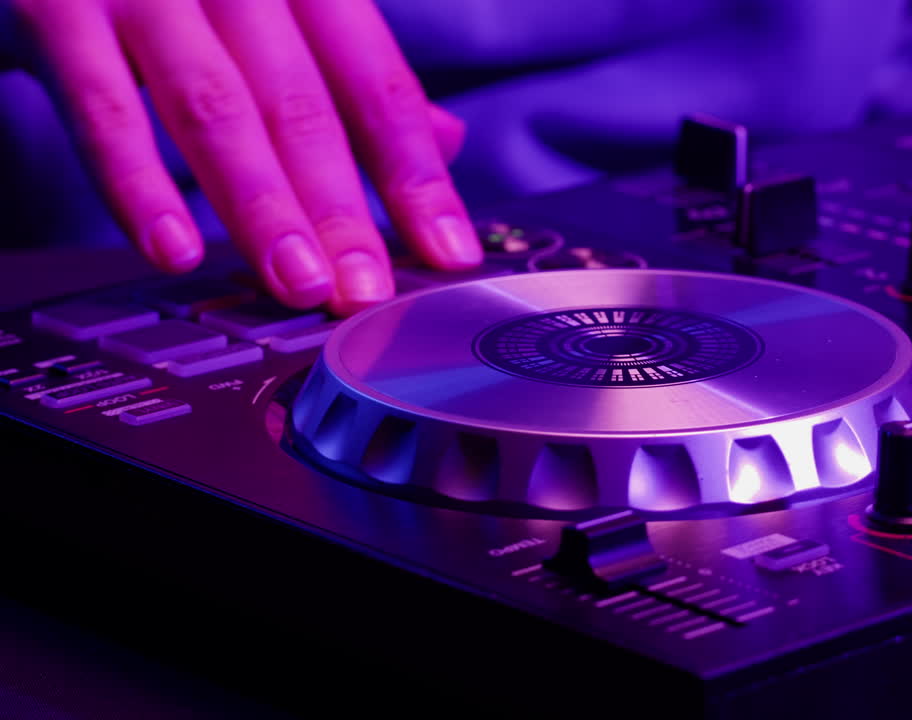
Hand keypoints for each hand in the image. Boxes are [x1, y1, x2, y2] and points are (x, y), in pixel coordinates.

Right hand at [9, 0, 480, 313]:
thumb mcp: (278, 4)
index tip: (449, 254)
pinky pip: (101, 105)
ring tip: (297, 283)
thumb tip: (446, 139)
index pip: (378, 84)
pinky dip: (137, 183)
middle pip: (302, 106)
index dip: (419, 176)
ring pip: (216, 109)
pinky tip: (173, 249)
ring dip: (261, 207)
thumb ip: (352, 70)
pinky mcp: (54, 5)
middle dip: (341, 209)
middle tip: (364, 291)